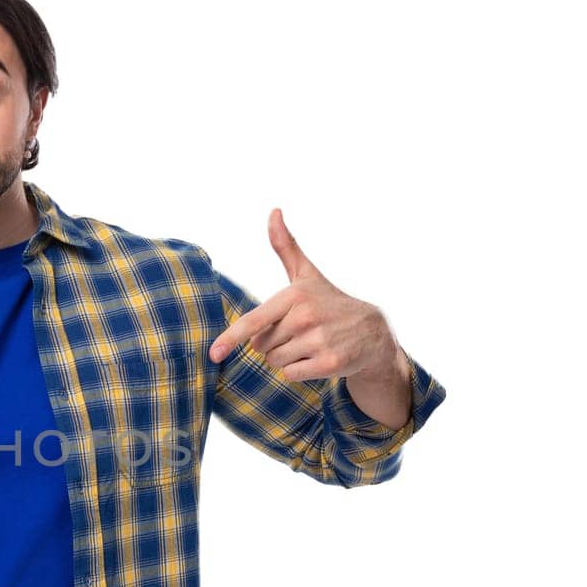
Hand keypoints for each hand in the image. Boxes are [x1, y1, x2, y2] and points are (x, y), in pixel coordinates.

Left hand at [207, 209, 397, 382]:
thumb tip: (274, 211)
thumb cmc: (329, 301)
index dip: (230, 338)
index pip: (254, 321)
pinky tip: (317, 357)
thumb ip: (286, 246)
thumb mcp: (307, 274)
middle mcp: (305, 318)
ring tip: (309, 344)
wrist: (372, 330)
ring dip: (287, 358)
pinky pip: (292, 375)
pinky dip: (300, 371)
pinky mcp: (330, 363)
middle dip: (274, 343)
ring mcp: (319, 341)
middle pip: (262, 346)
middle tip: (298, 332)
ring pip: (276, 362)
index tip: (213, 354)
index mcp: (294, 296)